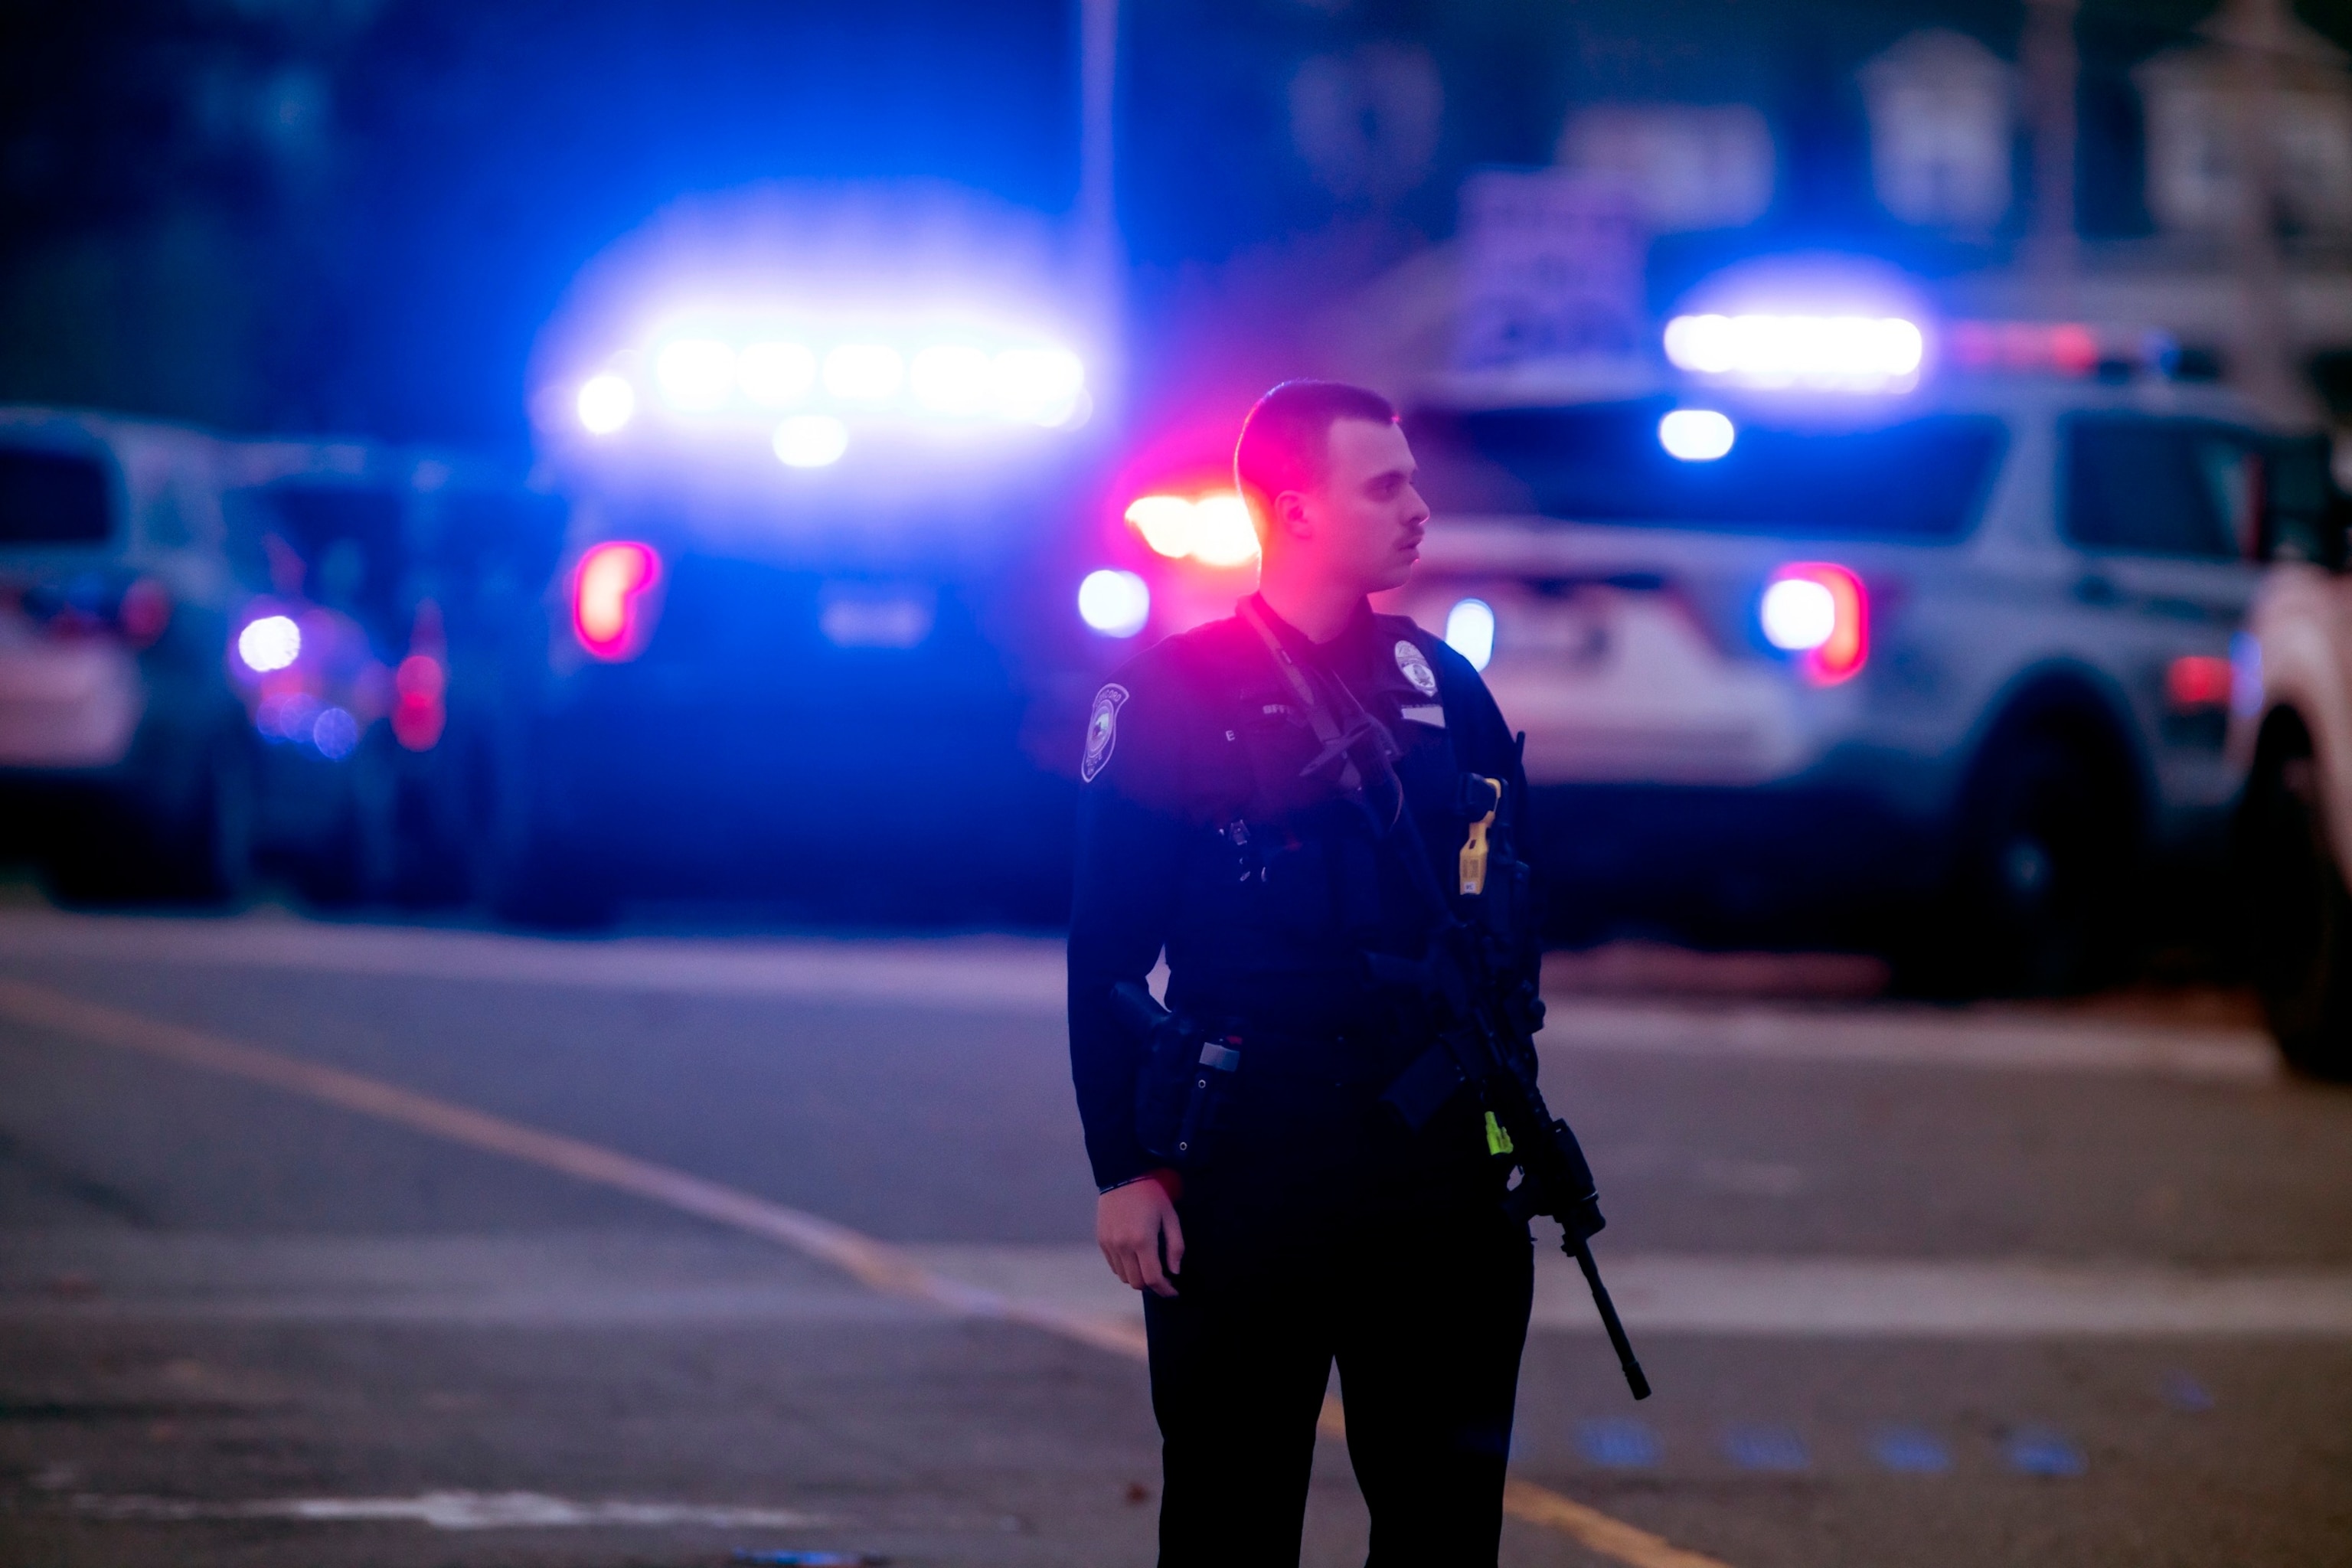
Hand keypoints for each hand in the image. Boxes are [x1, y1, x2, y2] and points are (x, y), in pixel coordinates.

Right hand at [1096, 1176, 1184, 1296]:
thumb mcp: (1170, 1217)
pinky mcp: (1101, 1241)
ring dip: (1137, 1278)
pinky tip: (1134, 1258)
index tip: (1173, 1292)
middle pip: (1137, 1283)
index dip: (1165, 1290)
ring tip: (1148, 1267)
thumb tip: (1174, 1271)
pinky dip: (1125, 1269)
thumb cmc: (1151, 1194)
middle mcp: (1123, 1247)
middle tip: (1163, 1280)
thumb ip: (1175, 1246)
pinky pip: (1113, 1266)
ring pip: (1124, 1277)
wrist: (1122, 1176)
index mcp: (1143, 1241)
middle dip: (1152, 1285)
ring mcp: (1109, 1245)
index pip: (1153, 1278)